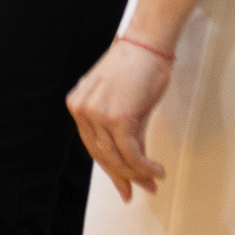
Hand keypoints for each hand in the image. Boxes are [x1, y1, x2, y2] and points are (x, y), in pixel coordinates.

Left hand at [66, 35, 171, 200]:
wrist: (147, 44)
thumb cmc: (138, 67)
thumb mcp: (122, 101)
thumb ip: (121, 130)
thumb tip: (133, 161)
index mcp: (78, 104)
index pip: (92, 147)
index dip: (110, 169)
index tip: (123, 185)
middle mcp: (82, 110)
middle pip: (102, 156)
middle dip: (123, 177)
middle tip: (140, 190)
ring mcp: (98, 114)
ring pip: (116, 158)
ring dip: (137, 174)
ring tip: (152, 182)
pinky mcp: (117, 118)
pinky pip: (131, 153)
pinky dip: (145, 166)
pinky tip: (156, 170)